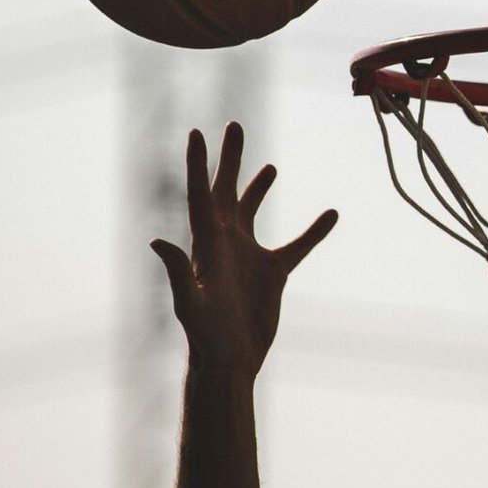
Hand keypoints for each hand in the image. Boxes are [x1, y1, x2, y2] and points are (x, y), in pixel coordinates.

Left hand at [152, 123, 336, 377]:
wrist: (230, 362)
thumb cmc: (204, 336)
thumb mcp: (190, 302)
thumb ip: (176, 270)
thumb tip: (156, 240)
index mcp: (206, 242)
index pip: (201, 193)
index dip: (198, 162)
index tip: (197, 132)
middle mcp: (225, 242)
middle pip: (227, 190)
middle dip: (230, 158)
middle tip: (234, 126)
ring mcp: (248, 256)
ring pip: (254, 212)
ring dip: (259, 187)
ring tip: (268, 167)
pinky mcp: (271, 273)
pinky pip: (297, 246)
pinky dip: (314, 231)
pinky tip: (331, 215)